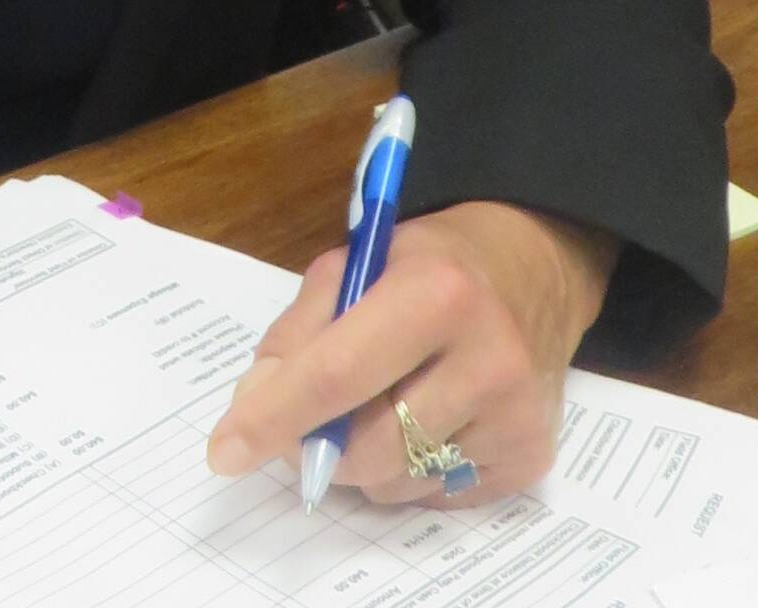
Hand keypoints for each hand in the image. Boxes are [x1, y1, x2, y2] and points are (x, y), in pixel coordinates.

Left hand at [206, 201, 617, 505]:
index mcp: (436, 293)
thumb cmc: (428, 262)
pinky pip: (435, 495)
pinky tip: (423, 418)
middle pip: (368, 446)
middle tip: (304, 424)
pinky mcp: (531, 459)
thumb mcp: (356, 264)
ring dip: (363, 460)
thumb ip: (299, 333)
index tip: (225, 450)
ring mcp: (516, 418)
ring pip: (398, 482)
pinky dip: (407, 471)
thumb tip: (255, 408)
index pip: (337, 374)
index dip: (275, 416)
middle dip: (319, 445)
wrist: (533, 269)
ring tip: (379, 402)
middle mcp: (488, 360)